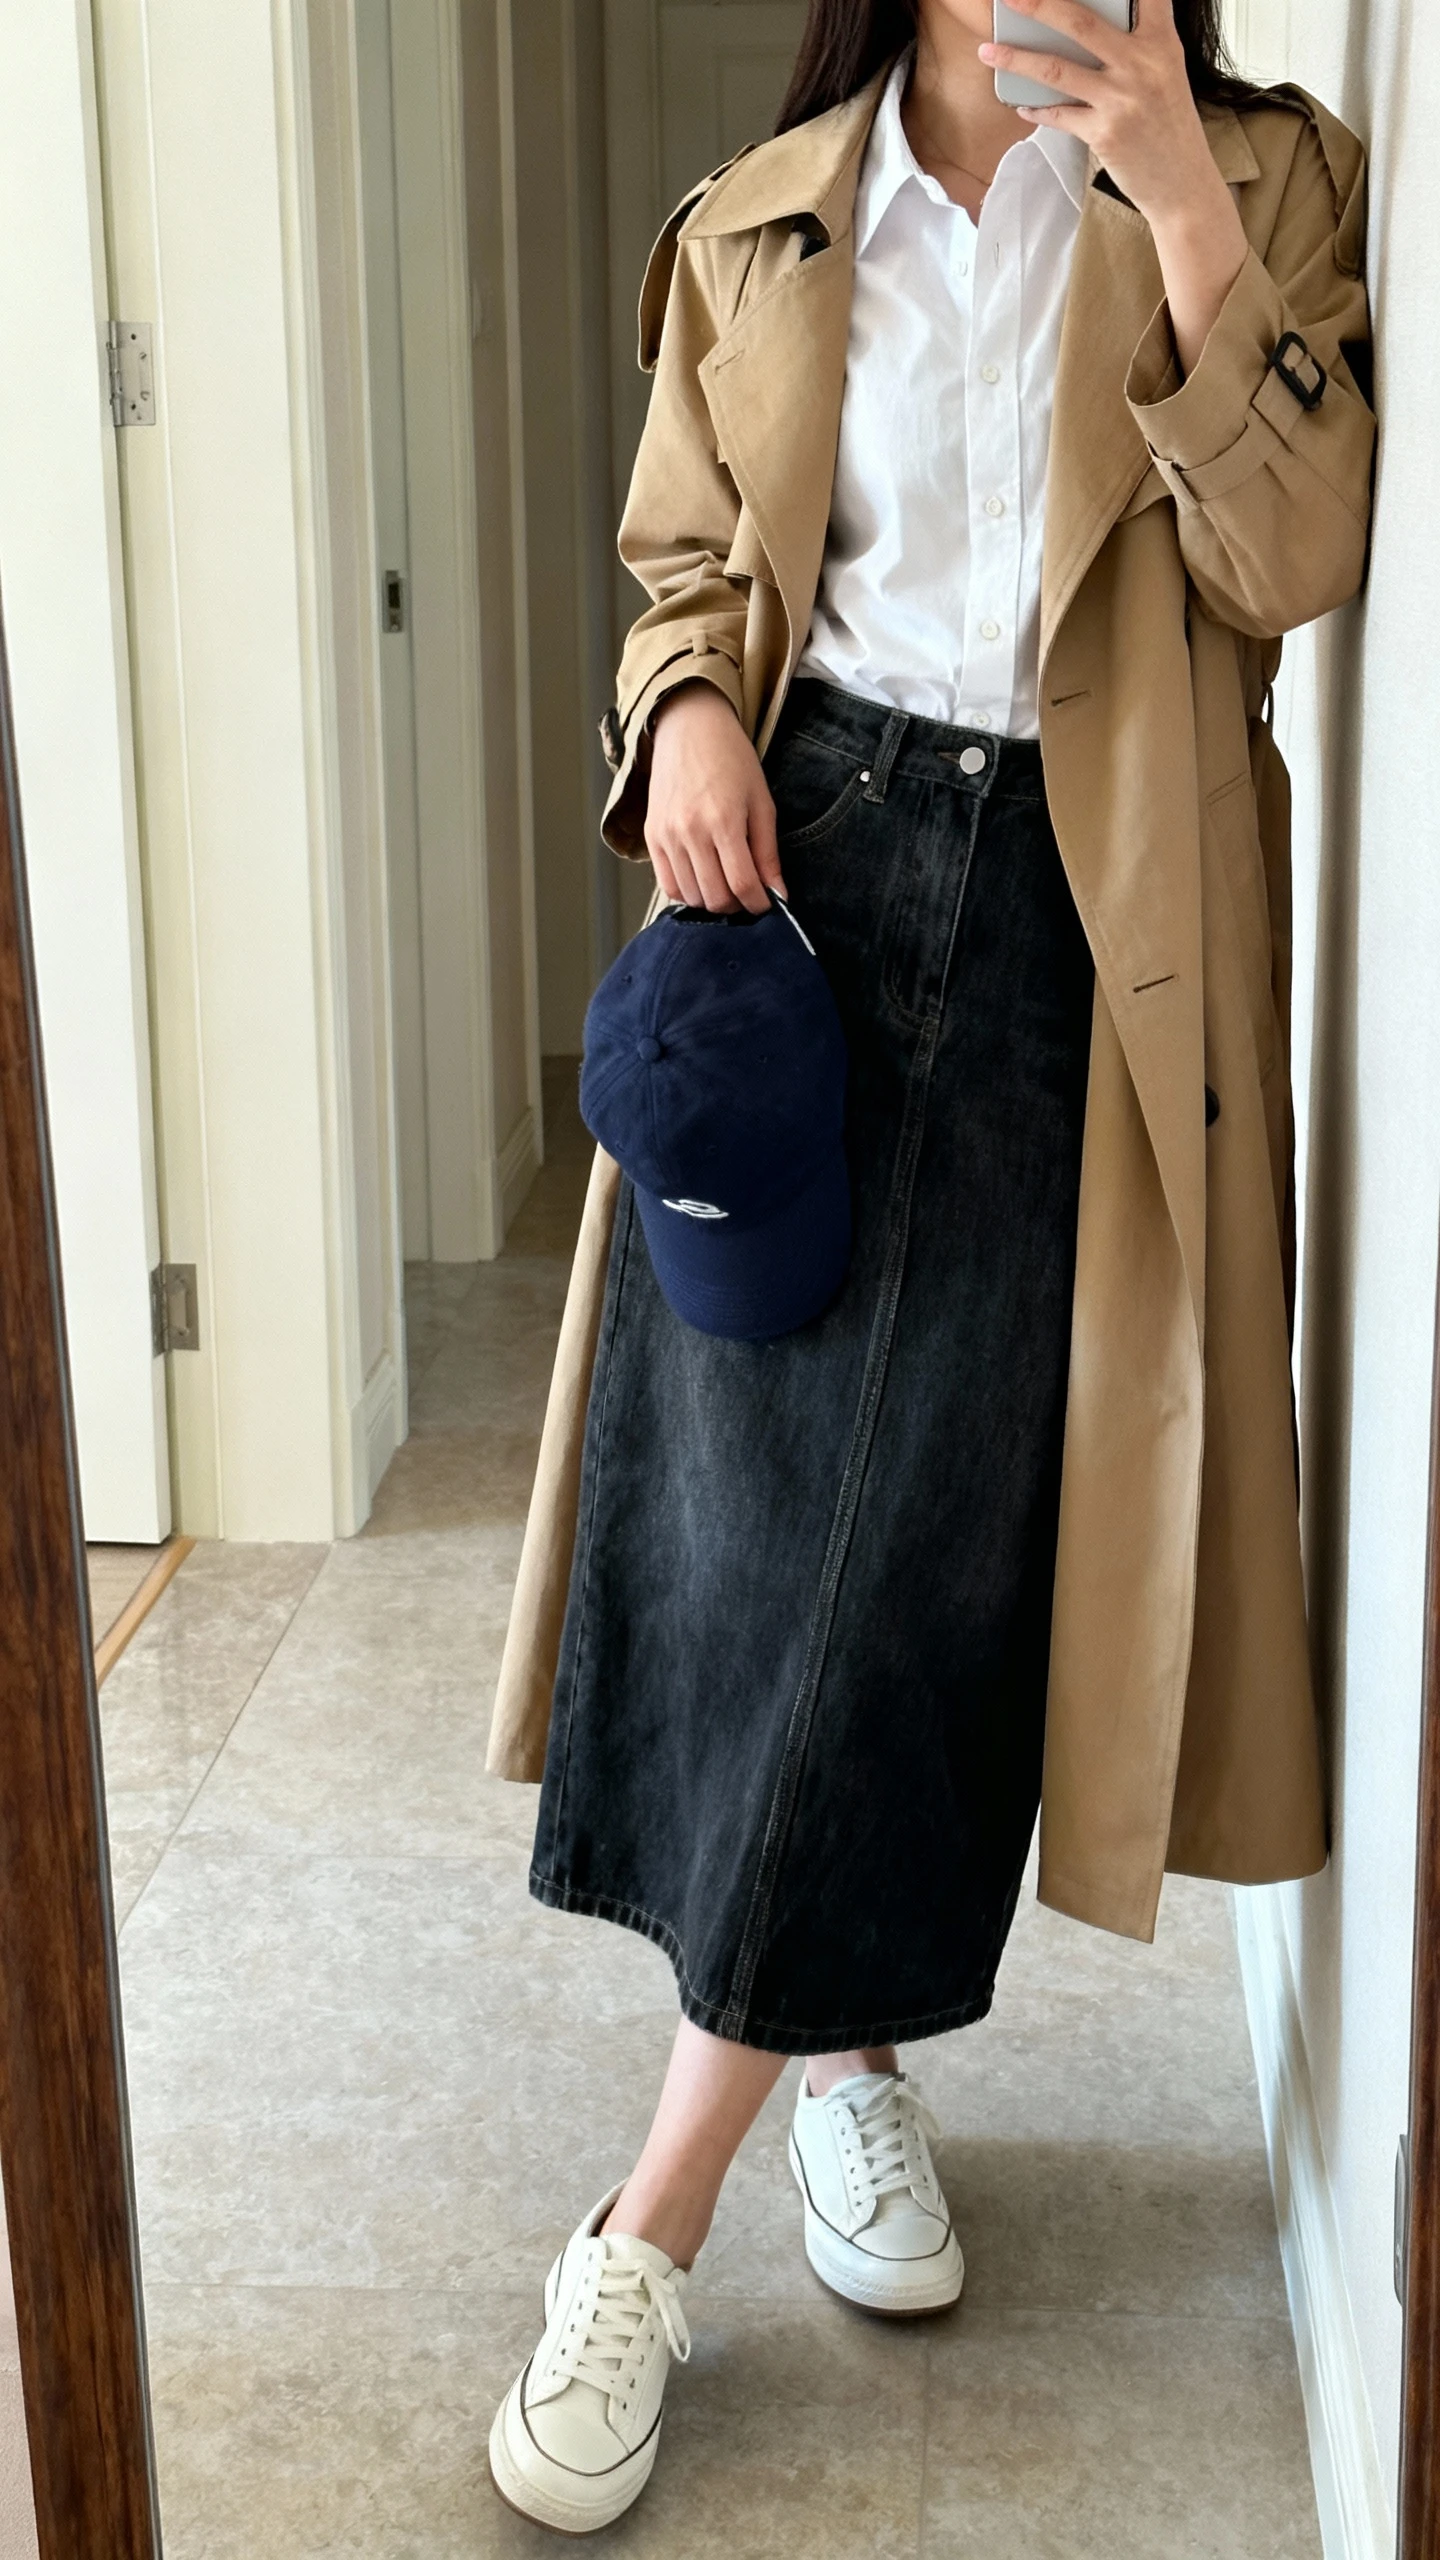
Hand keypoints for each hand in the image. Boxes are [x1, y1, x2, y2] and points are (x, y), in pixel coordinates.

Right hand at [645, 682, 785, 914]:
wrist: (689, 729)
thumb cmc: (731, 760)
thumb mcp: (761, 802)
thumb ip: (768, 851)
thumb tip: (778, 893)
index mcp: (723, 821)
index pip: (742, 884)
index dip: (759, 903)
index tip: (767, 904)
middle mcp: (690, 832)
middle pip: (715, 897)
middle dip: (737, 906)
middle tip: (749, 896)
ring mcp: (667, 836)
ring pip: (690, 896)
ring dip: (712, 902)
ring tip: (727, 886)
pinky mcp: (651, 836)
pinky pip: (668, 884)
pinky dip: (688, 893)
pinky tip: (703, 881)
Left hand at [979, 0, 1247, 369]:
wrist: (1183, 184)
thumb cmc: (1170, 127)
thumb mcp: (1165, 74)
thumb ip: (1136, 46)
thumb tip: (1083, 31)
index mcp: (1161, 42)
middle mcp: (1142, 65)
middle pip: (1081, 21)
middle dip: (1040, 5)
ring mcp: (1121, 100)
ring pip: (1057, 69)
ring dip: (1017, 58)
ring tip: (988, 50)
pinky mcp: (1104, 133)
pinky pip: (1058, 115)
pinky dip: (1036, 108)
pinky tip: (1022, 104)